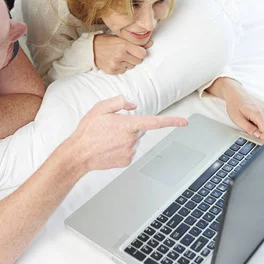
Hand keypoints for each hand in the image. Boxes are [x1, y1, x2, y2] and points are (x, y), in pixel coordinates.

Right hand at [69, 95, 187, 170]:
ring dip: (124, 137)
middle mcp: (132, 139)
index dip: (171, 121)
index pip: (154, 122)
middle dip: (130, 126)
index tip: (184, 122)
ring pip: (134, 140)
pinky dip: (121, 147)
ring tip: (106, 138)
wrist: (78, 154)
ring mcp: (130, 152)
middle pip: (139, 129)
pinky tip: (108, 146)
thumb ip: (119, 102)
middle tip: (111, 127)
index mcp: (128, 125)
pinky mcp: (126, 161)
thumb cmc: (88, 130)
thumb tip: (133, 105)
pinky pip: (129, 150)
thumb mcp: (100, 108)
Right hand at [94, 34, 152, 74]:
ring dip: (128, 62)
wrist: (91, 49)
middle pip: (138, 61)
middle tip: (128, 53)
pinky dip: (121, 67)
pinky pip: (124, 71)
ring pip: (131, 66)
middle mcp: (120, 54)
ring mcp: (116, 64)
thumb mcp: (120, 37)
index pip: (142, 54)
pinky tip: (115, 61)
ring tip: (120, 56)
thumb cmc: (107, 41)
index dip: (141, 52)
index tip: (137, 50)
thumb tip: (151, 43)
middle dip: (135, 57)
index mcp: (123, 44)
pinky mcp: (112, 70)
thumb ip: (136, 42)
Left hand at [207, 78, 263, 140]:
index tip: (254, 136)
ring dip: (260, 127)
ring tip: (250, 121)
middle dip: (259, 132)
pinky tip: (253, 118)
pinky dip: (260, 122)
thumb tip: (258, 136)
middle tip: (249, 126)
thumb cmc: (234, 104)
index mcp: (258, 113)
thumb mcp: (237, 119)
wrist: (235, 93)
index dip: (262, 137)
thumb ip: (249, 128)